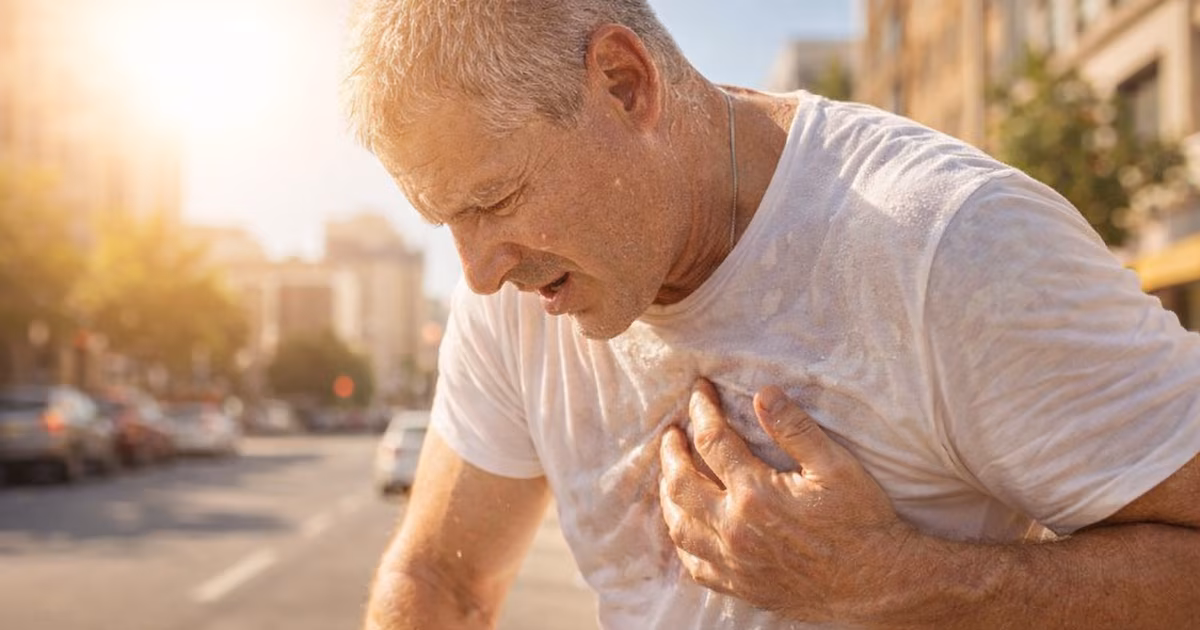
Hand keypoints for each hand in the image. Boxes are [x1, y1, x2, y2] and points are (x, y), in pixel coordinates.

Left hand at [658, 378, 915, 622]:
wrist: (877, 584)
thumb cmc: (861, 522)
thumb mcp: (836, 466)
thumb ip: (795, 429)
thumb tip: (763, 393)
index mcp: (756, 494)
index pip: (713, 440)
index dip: (702, 410)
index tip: (699, 391)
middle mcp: (735, 530)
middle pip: (681, 483)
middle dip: (671, 452)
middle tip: (672, 433)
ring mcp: (734, 562)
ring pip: (679, 526)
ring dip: (669, 495)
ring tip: (671, 473)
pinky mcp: (740, 586)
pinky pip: (694, 564)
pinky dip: (682, 540)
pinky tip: (686, 525)